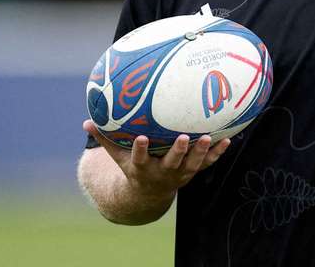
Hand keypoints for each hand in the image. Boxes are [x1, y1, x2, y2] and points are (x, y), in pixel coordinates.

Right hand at [83, 119, 230, 198]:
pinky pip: (208, 163)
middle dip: (177, 151)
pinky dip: (218, 152)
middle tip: (182, 138)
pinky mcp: (193, 171)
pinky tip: (229, 138)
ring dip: (202, 152)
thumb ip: (104, 138)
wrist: (150, 193)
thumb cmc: (132, 166)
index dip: (141, 149)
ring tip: (209, 137)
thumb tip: (85, 120)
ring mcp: (180, 173)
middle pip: (171, 162)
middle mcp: (162, 172)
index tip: (141, 138)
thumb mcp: (117, 156)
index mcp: (142, 168)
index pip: (139, 159)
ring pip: (192, 164)